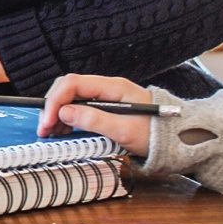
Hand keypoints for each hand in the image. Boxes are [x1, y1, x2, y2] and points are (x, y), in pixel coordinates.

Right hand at [38, 73, 152, 155]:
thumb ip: (94, 120)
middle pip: (68, 89)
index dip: (56, 100)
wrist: (178, 139)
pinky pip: (79, 109)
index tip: (48, 121)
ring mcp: (104, 98)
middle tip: (44, 130)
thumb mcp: (125, 130)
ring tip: (51, 133)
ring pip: (71, 99)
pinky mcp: (104, 109)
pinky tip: (63, 131)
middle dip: (53, 107)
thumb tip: (64, 112)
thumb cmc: (156, 134)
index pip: (73, 83)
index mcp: (112, 87)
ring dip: (58, 114)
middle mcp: (106, 88)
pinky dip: (67, 119)